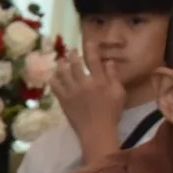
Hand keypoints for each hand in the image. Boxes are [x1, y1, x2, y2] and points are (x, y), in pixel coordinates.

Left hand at [53, 47, 128, 164]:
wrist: (96, 131)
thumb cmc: (111, 113)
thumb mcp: (119, 93)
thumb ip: (114, 77)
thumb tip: (109, 62)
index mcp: (99, 81)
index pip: (94, 60)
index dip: (90, 49)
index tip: (88, 41)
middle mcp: (84, 84)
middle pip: (75, 64)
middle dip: (72, 55)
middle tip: (71, 51)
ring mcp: (71, 92)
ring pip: (62, 73)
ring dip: (60, 65)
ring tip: (60, 61)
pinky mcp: (63, 100)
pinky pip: (54, 86)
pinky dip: (53, 79)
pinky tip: (53, 76)